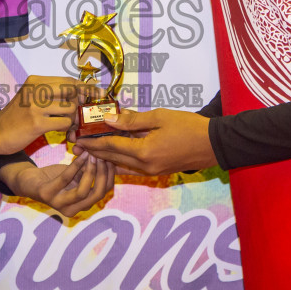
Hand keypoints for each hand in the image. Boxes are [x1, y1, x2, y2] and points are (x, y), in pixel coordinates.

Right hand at [0, 75, 98, 155]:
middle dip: (81, 102)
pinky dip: (66, 129)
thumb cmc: (15, 117)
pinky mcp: (37, 123)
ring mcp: (36, 106)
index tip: (98, 93)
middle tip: (81, 113)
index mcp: (35, 81)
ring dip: (72, 119)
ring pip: (70, 108)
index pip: (68, 80)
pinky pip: (64, 123)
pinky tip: (59, 131)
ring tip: (67, 125)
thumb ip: (50, 93)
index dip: (85, 87)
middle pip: (72, 91)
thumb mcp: (30, 97)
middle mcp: (36, 90)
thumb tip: (79, 94)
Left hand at [0, 152, 114, 216]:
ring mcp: (59, 204)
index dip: (110, 176)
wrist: (29, 181)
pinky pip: (66, 179)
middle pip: (97, 195)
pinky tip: (80, 154)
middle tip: (103, 157)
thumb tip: (108, 157)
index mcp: (82, 205)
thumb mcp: (76, 176)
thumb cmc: (55, 178)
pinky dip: (75, 165)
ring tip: (92, 155)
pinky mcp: (47, 195)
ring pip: (84, 191)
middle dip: (103, 174)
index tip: (111, 159)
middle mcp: (72, 210)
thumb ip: (90, 171)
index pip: (104, 193)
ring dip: (91, 171)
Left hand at [74, 108, 217, 174]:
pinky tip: (112, 157)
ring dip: (105, 158)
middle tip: (77, 145)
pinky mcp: (157, 172)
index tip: (78, 137)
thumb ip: (132, 120)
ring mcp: (152, 171)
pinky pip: (132, 169)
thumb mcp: (160, 117)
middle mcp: (145, 166)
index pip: (111, 146)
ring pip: (121, 165)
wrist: (214, 144)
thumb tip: (109, 119)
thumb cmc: (189, 126)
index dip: (93, 141)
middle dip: (94, 151)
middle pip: (112, 158)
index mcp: (145, 152)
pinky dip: (120, 162)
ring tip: (90, 150)